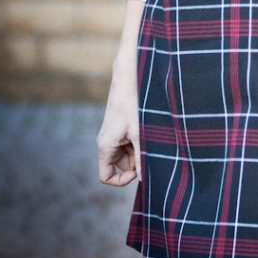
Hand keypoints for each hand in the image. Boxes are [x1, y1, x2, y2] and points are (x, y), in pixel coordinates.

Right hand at [96, 71, 140, 186]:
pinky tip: (150, 131)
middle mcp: (106, 142)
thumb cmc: (133, 104)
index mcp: (105, 147)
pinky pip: (130, 142)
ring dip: (140, 150)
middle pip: (120, 165)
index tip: (138, 171)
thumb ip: (142, 159)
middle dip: (136, 162)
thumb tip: (146, 180)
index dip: (122, 180)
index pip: (106, 177)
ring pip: (127, 153)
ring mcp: (113, 135)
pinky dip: (140, 141)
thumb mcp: (140, 134)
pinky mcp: (121, 127)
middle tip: (151, 149)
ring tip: (151, 136)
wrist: (129, 77)